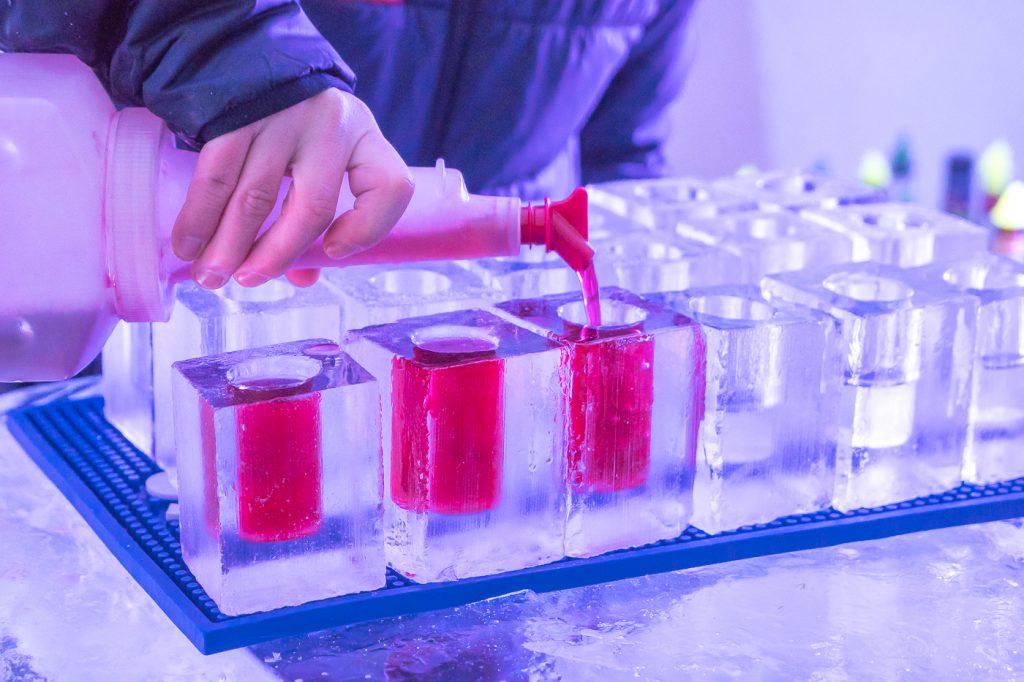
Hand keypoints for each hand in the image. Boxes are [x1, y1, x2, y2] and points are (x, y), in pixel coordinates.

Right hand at [170, 88, 412, 287]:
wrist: (251, 59)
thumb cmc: (297, 128)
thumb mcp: (324, 160)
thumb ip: (319, 219)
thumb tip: (300, 278)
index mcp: (365, 138)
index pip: (388, 187)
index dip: (366, 229)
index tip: (334, 253)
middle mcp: (331, 126)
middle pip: (311, 207)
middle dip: (273, 255)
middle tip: (245, 283)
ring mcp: (283, 117)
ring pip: (255, 197)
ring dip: (228, 245)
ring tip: (210, 277)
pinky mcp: (236, 115)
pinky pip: (215, 176)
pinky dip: (199, 217)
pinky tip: (188, 245)